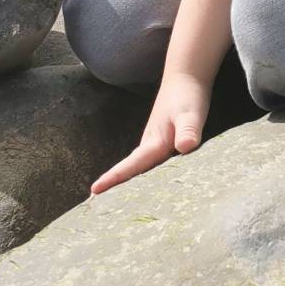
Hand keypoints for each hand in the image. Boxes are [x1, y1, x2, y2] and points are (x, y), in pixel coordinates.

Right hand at [89, 68, 212, 195]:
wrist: (186, 78)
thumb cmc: (187, 96)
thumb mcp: (190, 114)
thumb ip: (188, 130)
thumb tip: (185, 146)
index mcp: (154, 142)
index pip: (131, 165)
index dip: (114, 178)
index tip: (94, 190)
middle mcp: (151, 145)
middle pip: (131, 171)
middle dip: (115, 187)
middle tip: (96, 208)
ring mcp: (156, 143)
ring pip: (140, 168)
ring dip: (128, 183)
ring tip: (117, 204)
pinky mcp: (163, 142)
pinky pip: (151, 164)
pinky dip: (144, 175)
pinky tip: (146, 186)